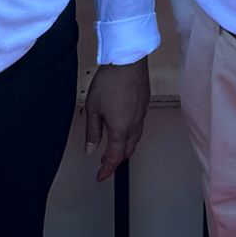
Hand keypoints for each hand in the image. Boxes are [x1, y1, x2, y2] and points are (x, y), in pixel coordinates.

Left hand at [85, 59, 149, 180]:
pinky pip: (139, 126)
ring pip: (135, 139)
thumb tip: (90, 149)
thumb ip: (92, 131)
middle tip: (104, 162)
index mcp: (120, 130)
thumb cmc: (111, 81)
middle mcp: (133, 125)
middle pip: (127, 151)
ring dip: (125, 147)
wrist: (128, 60)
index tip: (100, 176)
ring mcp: (141, 114)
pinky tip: (124, 127)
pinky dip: (131, 134)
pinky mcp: (145, 104)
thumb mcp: (94, 108)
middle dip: (116, 160)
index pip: (114, 158)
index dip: (106, 170)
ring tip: (114, 146)